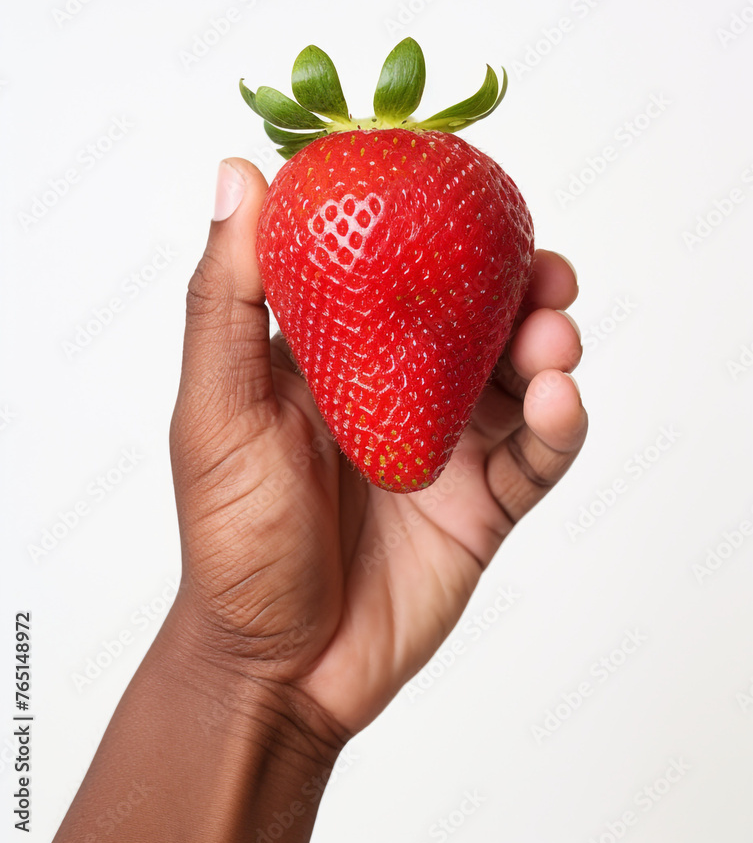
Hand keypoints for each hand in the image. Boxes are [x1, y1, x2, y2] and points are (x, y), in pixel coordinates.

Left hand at [169, 157, 586, 741]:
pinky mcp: (484, 505)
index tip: (470, 191)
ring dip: (548, 346)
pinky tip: (554, 401)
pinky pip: (537, 457)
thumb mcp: (217, 408)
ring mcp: (447, 449)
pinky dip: (557, 425)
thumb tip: (241, 172)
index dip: (439, 229)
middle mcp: (398, 394)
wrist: (274, 669)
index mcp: (336, 360)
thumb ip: (227, 296)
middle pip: (476, 318)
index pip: (397, 272)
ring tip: (552, 338)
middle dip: (518, 287)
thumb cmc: (232, 539)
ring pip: (517, 377)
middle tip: (541, 271)